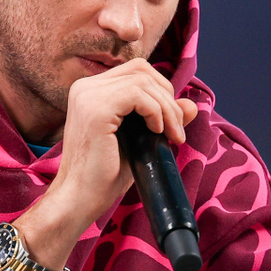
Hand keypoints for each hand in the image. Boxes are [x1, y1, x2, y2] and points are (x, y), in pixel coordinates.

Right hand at [38, 59, 197, 247]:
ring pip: (144, 81)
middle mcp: (85, 87)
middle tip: (176, 131)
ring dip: (167, 108)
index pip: (136, 71)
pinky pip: (138, 94)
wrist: (78, 199)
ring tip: (172, 136)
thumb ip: (163, 119)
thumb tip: (191, 105)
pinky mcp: (95, 108)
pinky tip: (157, 133)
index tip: (171, 122)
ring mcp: (88, 95)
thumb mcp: (140, 142)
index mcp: (90, 91)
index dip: (160, 90)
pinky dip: (156, 112)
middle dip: (168, 97)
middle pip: (142, 71)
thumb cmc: (103, 176)